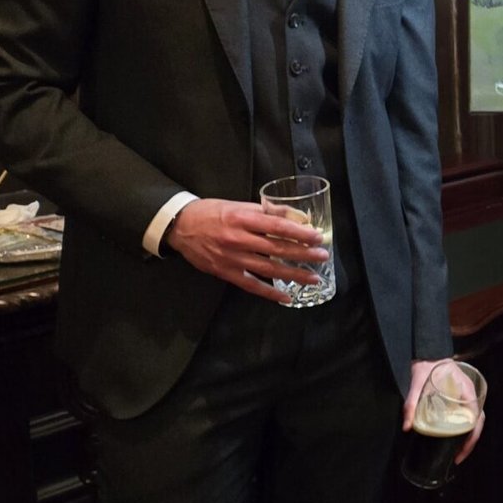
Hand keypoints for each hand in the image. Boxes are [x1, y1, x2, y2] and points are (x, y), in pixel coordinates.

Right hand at [165, 197, 325, 300]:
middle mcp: (238, 239)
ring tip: (313, 278)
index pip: (276, 226)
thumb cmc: (212, 212)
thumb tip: (294, 217)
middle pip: (276, 249)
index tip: (317, 237)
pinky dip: (269, 293)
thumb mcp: (238, 205)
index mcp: (242, 218)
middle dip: (302, 254)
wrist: (180, 226)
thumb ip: (264, 212)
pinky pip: (251, 285)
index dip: (299, 233)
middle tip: (322, 257)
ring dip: (293, 274)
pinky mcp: (226, 273)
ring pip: (268, 269)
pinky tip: (286, 297)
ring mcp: (232, 258)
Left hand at [403, 358, 483, 463]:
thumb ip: (411, 404)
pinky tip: (455, 439)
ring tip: (457, 453)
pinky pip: (466, 416)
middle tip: (458, 457)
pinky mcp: (459, 399)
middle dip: (470, 442)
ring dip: (468, 438)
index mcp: (466, 390)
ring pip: (473, 421)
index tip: (461, 450)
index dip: (472, 436)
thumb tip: (407, 427)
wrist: (428, 352)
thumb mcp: (418, 383)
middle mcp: (470, 395)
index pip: (477, 416)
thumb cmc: (426, 365)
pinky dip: (463, 430)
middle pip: (477, 422)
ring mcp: (466, 397)